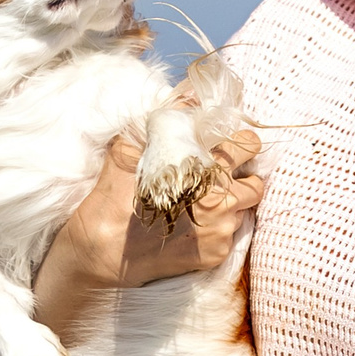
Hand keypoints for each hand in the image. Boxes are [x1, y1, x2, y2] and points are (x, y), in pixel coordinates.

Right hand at [32, 127, 263, 335]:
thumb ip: (155, 128)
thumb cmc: (110, 204)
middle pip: (256, 184)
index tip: (237, 144)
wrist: (98, 258)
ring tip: (205, 202)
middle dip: (243, 177)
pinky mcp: (213, 258)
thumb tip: (182, 97)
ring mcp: (219, 235)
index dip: (243, 143)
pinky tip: (195, 226)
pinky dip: (220, 229)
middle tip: (223, 175)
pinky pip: (231, 237)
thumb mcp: (125, 155)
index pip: (245, 148)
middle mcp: (218, 205)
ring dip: (232, 204)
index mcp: (201, 174)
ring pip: (245, 212)